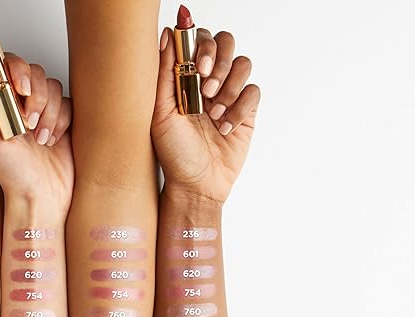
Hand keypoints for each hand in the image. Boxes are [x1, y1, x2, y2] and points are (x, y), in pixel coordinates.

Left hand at [0, 55, 73, 207]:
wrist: (41, 196)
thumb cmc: (11, 174)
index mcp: (2, 102)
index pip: (9, 64)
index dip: (17, 69)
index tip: (20, 90)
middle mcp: (22, 103)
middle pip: (35, 71)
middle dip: (36, 97)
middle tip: (29, 124)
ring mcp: (45, 110)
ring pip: (54, 87)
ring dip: (48, 113)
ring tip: (40, 139)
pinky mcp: (64, 120)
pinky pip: (69, 104)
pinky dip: (61, 122)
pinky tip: (52, 141)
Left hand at [151, 28, 260, 201]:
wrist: (195, 185)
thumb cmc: (174, 154)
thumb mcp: (161, 113)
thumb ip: (164, 73)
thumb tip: (168, 33)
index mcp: (184, 77)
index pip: (198, 39)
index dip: (202, 43)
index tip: (197, 65)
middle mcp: (207, 81)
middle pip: (225, 41)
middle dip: (219, 60)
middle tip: (207, 88)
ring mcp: (228, 95)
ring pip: (243, 63)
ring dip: (229, 87)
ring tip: (214, 115)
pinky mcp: (246, 112)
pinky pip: (253, 91)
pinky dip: (240, 108)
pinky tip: (224, 128)